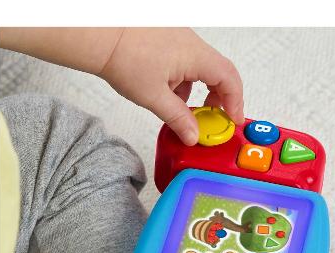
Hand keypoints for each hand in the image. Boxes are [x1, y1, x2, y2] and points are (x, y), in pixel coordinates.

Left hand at [99, 28, 244, 144]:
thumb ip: (178, 119)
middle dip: (220, 99)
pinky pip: (187, 63)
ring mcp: (180, 40)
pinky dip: (185, 82)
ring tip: (185, 111)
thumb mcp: (154, 97)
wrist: (98, 35)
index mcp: (195, 56)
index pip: (229, 79)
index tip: (233, 120)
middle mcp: (192, 44)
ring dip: (200, 92)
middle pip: (220, 73)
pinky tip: (169, 95)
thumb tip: (193, 136)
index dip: (236, 102)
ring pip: (202, 69)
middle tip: (214, 120)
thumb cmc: (123, 57)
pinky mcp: (168, 41)